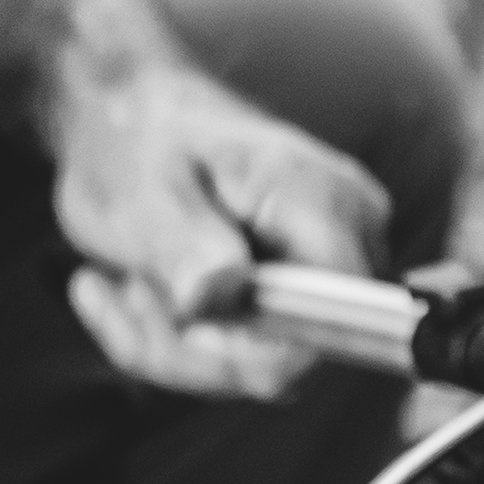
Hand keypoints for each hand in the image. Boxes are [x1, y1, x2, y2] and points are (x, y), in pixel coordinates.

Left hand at [50, 51, 394, 400]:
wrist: (133, 117)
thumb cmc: (137, 141)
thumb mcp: (139, 190)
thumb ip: (183, 242)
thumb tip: (219, 292)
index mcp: (322, 198)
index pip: (334, 319)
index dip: (248, 344)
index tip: (177, 315)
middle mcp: (354, 236)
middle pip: (296, 355)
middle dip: (194, 348)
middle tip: (128, 291)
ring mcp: (337, 267)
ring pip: (266, 366)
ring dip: (176, 344)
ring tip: (128, 281)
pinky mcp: (311, 292)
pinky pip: (253, 357)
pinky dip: (184, 341)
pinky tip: (143, 292)